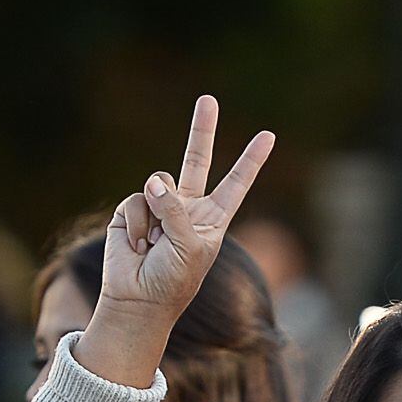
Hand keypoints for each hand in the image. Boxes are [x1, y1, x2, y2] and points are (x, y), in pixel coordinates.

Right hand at [72, 97, 275, 389]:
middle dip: (202, 130)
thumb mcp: (189, 246)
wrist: (139, 301)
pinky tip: (136, 245)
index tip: (269, 135)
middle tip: (208, 100)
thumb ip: (176, 209)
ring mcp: (160, 207)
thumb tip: (154, 182)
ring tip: (154, 244)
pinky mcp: (132, 211)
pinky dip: (136, 223)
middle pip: (197, 161)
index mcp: (212, 219)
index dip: (251, 160)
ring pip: (159, 183)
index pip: (236, 183)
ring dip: (157, 215)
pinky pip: (135, 201)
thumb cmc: (173, 280)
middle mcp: (188, 208)